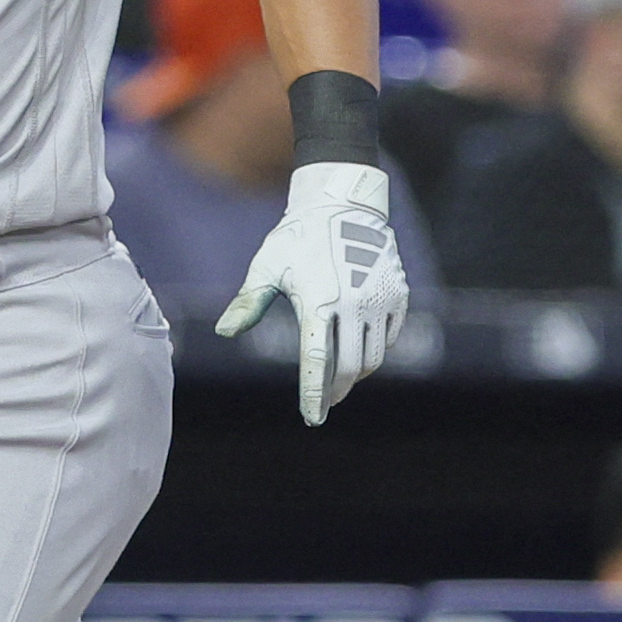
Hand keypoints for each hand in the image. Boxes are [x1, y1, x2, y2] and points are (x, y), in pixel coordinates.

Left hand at [217, 161, 409, 423]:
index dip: (315, 395)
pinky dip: (376, 349)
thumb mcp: (267, 267)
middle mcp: (354, 304)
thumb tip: (223, 331)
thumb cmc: (297, 237)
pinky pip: (390, 336)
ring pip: (373, 356)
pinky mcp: (399, 294)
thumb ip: (248, 302)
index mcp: (318, 302)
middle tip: (326, 402)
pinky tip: (360, 350)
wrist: (342, 202)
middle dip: (336, 390)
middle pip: (349, 367)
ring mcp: (380, 299)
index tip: (313, 418)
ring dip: (357, 373)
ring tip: (341, 378)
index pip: (317, 362)